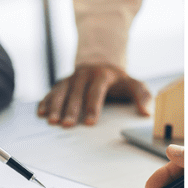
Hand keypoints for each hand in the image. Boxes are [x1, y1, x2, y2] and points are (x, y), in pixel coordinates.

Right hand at [37, 64, 151, 126]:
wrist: (101, 62)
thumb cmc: (118, 80)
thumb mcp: (133, 83)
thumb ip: (142, 95)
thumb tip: (146, 112)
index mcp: (102, 75)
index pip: (96, 91)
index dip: (93, 106)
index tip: (90, 122)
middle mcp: (84, 75)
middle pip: (76, 92)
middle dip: (70, 109)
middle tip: (66, 125)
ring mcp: (71, 78)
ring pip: (61, 91)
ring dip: (55, 106)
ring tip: (51, 121)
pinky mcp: (62, 83)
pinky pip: (52, 91)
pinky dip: (46, 101)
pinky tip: (41, 113)